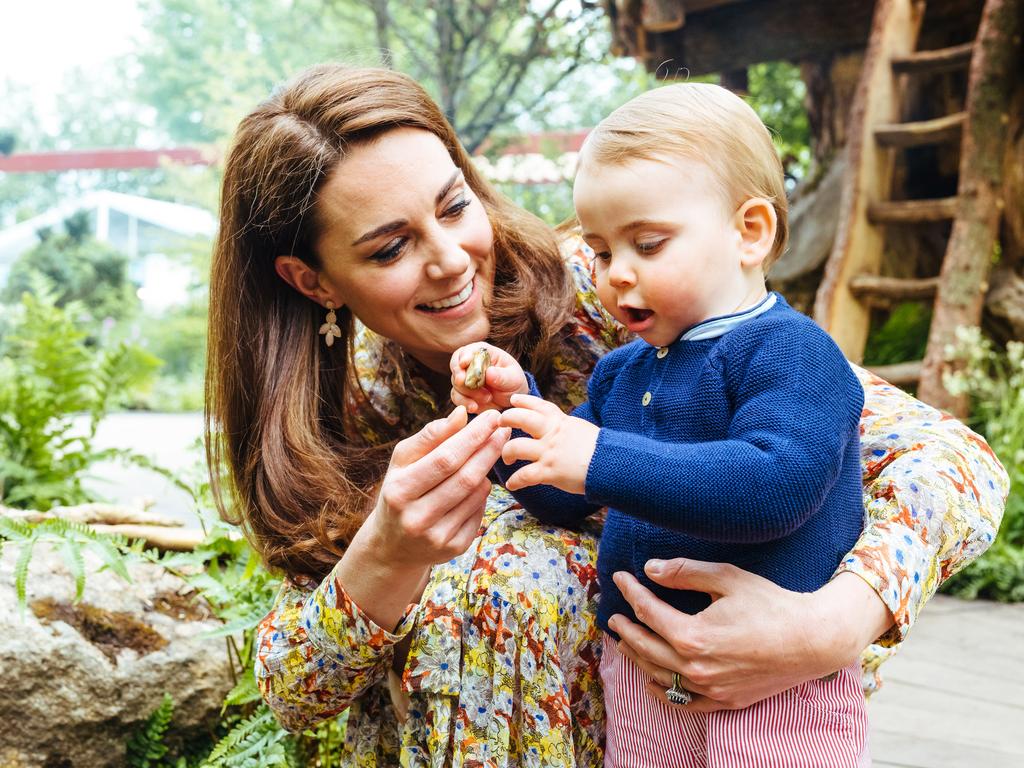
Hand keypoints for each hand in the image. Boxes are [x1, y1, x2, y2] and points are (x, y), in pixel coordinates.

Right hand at [369, 406, 509, 564]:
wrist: (393, 545)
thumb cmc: (400, 491)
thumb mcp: (403, 461)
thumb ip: (430, 436)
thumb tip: (461, 414)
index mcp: (400, 491)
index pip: (445, 459)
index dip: (473, 436)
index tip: (492, 417)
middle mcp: (417, 518)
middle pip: (465, 478)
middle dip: (488, 449)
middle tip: (503, 429)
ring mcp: (437, 538)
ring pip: (476, 494)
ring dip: (487, 469)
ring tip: (489, 452)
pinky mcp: (454, 549)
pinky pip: (479, 512)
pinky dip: (483, 493)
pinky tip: (478, 482)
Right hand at [449, 342, 528, 412]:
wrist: (511, 400)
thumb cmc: (513, 383)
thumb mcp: (513, 379)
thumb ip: (502, 376)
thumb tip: (489, 372)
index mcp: (483, 353)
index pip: (468, 351)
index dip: (464, 356)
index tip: (465, 363)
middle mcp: (470, 364)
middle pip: (456, 366)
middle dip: (460, 377)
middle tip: (466, 383)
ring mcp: (464, 378)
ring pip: (456, 384)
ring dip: (468, 393)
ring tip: (487, 397)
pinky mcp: (462, 393)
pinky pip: (457, 397)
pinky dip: (464, 403)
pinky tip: (474, 407)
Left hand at [499, 393, 598, 493]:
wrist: (611, 464)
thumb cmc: (600, 449)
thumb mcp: (581, 429)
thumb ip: (565, 427)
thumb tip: (558, 427)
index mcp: (561, 422)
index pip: (538, 405)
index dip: (524, 401)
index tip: (513, 400)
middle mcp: (551, 434)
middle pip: (521, 418)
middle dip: (507, 419)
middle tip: (500, 424)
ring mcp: (549, 452)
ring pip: (516, 447)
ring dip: (507, 453)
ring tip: (507, 458)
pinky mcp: (549, 472)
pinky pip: (524, 475)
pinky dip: (515, 481)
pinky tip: (512, 484)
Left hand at [608, 560, 891, 711]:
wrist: (813, 640)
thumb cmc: (772, 605)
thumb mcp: (727, 578)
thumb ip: (685, 573)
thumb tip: (651, 569)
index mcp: (693, 635)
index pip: (648, 612)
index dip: (631, 592)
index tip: (620, 577)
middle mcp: (696, 667)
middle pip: (646, 647)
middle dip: (625, 629)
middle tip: (614, 616)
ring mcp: (710, 689)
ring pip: (659, 676)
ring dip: (638, 658)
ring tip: (625, 642)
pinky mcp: (725, 700)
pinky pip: (683, 702)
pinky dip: (662, 692)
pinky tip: (652, 681)